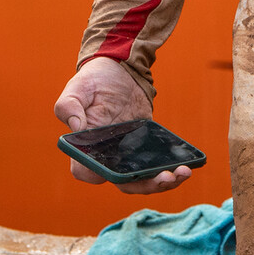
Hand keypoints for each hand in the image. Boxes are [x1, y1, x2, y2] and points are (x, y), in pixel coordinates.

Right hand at [54, 55, 193, 194]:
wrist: (118, 69)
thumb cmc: (92, 81)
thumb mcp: (76, 88)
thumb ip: (68, 106)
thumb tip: (78, 127)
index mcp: (85, 148)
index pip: (88, 172)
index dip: (101, 174)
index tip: (117, 170)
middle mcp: (106, 156)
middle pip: (123, 182)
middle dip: (145, 185)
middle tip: (166, 177)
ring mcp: (126, 154)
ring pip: (141, 178)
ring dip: (161, 181)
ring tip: (181, 173)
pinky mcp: (144, 146)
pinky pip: (155, 164)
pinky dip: (169, 169)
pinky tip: (185, 165)